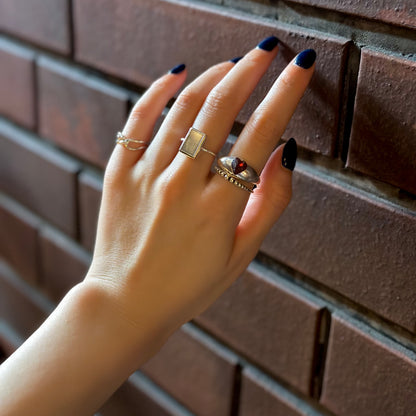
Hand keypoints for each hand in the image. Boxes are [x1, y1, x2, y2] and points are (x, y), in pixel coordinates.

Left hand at [86, 37, 315, 345]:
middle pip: (220, 108)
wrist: (126, 303)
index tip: (300, 66)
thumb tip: (287, 154)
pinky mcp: (118, 174)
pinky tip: (177, 74)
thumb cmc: (190, 285)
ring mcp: (146, 176)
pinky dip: (158, 91)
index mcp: (219, 207)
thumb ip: (271, 203)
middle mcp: (183, 185)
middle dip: (250, 69)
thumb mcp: (243, 254)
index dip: (285, 93)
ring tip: (232, 64)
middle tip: (267, 49)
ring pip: (182, 108)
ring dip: (212, 77)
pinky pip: (137, 120)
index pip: (261, 134)